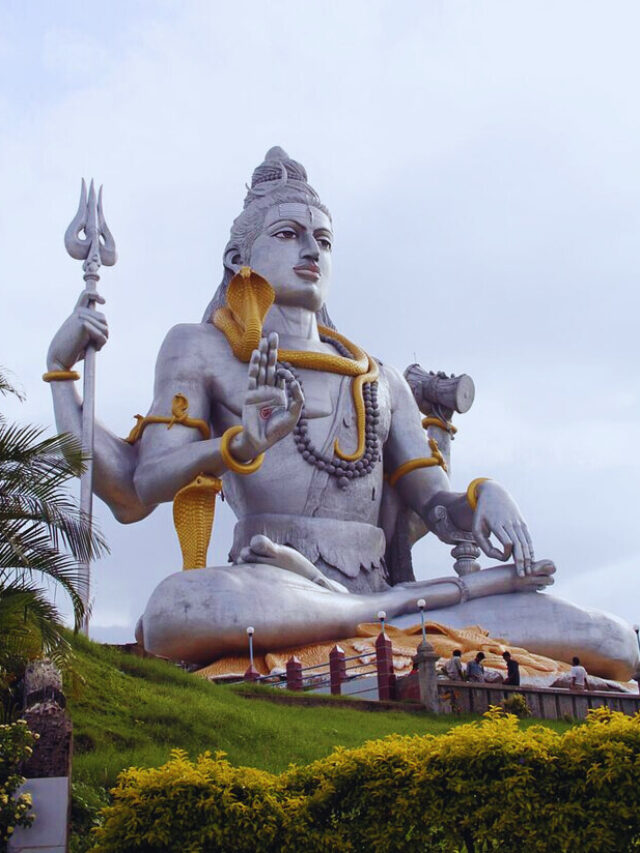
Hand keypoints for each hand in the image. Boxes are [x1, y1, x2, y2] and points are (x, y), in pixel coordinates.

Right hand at [46, 290, 107, 369]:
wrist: (58, 359)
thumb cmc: (71, 351)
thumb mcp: (82, 338)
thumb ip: (92, 329)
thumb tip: (106, 328)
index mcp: (76, 314)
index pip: (86, 296)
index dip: (95, 295)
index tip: (103, 301)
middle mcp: (78, 313)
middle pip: (103, 319)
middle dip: (103, 333)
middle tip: (95, 344)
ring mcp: (80, 317)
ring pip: (105, 328)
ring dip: (102, 340)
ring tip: (91, 347)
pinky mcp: (83, 324)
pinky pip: (102, 336)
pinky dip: (100, 345)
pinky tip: (90, 349)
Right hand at [232, 333, 303, 459]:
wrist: (261, 441)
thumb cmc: (277, 431)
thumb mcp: (294, 415)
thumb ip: (298, 399)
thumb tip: (294, 381)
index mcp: (279, 394)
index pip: (281, 375)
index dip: (285, 370)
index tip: (287, 375)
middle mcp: (268, 390)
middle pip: (270, 366)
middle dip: (272, 351)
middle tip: (273, 335)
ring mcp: (258, 391)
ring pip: (261, 368)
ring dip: (263, 353)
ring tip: (264, 338)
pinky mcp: (250, 394)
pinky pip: (252, 377)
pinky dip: (255, 365)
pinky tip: (257, 353)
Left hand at [471, 481, 533, 576]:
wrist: (494, 493)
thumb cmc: (482, 514)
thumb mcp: (477, 528)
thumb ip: (484, 545)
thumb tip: (500, 557)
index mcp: (497, 524)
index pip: (507, 542)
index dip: (506, 553)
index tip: (503, 558)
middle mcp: (510, 523)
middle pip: (519, 545)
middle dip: (521, 562)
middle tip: (523, 576)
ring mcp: (518, 523)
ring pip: (526, 543)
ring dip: (528, 558)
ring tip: (528, 571)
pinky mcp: (522, 523)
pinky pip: (528, 539)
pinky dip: (530, 550)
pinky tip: (531, 560)